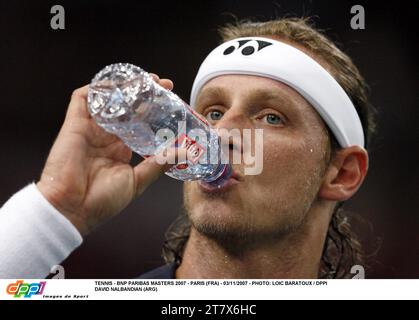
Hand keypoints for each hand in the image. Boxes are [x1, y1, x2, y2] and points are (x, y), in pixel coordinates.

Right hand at [37, 74, 173, 235]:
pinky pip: (83, 98)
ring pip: (108, 99)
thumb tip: (185, 153)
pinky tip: (117, 84)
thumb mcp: (137, 181)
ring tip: (145, 80)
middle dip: (144, 93)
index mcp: (120, 149)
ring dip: (125, 87)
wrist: (72, 210)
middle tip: (163, 84)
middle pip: (126, 107)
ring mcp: (90, 129)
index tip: (171, 100)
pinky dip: (99, 88)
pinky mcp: (74, 124)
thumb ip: (159, 165)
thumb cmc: (102, 201)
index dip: (154, 110)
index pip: (139, 122)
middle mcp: (106, 136)